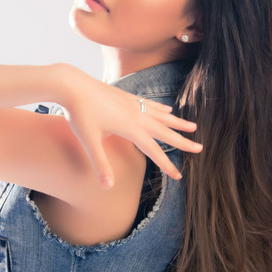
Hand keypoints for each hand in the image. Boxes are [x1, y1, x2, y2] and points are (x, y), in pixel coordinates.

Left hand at [59, 66, 202, 188]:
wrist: (70, 84)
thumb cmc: (78, 113)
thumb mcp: (89, 141)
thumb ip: (101, 164)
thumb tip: (107, 187)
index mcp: (130, 128)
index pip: (154, 150)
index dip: (166, 165)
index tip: (178, 176)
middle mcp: (136, 115)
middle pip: (165, 131)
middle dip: (183, 142)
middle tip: (200, 148)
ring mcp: (133, 104)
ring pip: (161, 116)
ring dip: (177, 123)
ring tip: (193, 127)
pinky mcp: (126, 96)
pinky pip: (150, 105)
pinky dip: (161, 109)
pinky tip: (168, 110)